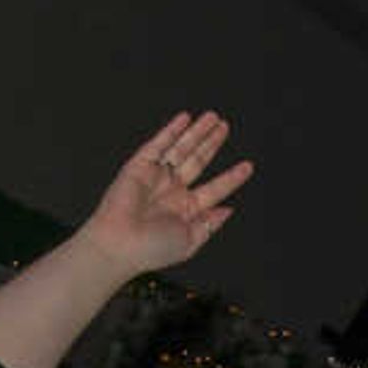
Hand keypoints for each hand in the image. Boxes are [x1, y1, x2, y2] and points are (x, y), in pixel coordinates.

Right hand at [81, 111, 249, 277]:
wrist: (120, 244)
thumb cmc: (152, 249)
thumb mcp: (189, 241)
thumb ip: (210, 225)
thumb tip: (228, 210)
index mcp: (187, 210)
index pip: (215, 188)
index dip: (231, 177)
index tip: (248, 166)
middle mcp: (173, 190)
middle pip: (198, 161)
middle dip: (212, 144)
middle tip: (225, 127)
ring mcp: (157, 176)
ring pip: (182, 149)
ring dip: (197, 132)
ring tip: (213, 118)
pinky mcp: (140, 165)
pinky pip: (158, 144)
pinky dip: (171, 131)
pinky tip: (185, 119)